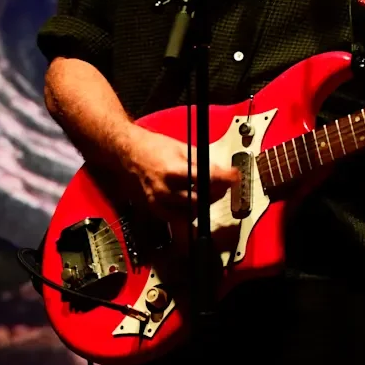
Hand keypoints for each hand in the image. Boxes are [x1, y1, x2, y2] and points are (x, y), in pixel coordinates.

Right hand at [115, 125, 237, 221]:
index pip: (207, 179)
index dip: (225, 179)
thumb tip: (224, 173)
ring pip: (190, 211)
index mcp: (175, 170)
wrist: (129, 152)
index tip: (235, 177)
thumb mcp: (183, 148)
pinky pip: (176, 218)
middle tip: (224, 185)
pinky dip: (189, 213)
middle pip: (201, 199)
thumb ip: (204, 163)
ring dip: (205, 203)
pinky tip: (194, 204)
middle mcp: (166, 189)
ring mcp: (159, 200)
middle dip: (216, 192)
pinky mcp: (153, 207)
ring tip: (209, 192)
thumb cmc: (155, 147)